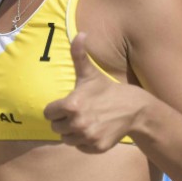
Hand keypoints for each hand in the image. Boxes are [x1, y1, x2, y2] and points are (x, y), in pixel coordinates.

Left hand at [43, 32, 143, 152]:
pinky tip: (94, 129)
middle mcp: (78, 124)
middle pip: (56, 128)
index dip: (56, 109)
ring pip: (66, 139)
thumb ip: (79, 54)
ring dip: (72, 132)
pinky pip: (80, 147)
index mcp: (71, 106)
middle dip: (64, 120)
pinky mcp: (96, 147)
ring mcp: (88, 137)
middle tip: (78, 112)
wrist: (132, 108)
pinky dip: (84, 141)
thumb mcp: (89, 73)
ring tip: (85, 120)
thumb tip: (80, 33)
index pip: (48, 114)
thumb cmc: (105, 89)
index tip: (68, 104)